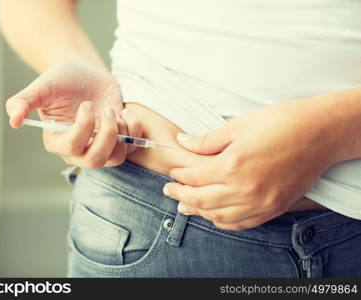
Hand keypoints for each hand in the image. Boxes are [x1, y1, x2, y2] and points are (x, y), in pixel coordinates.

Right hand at [5, 59, 141, 167]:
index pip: (71, 147)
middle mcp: (78, 149)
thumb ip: (23, 101)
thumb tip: (13, 121)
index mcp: (57, 140)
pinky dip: (134, 130)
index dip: (83, 128)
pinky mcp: (118, 140)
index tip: (87, 104)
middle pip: (94, 160)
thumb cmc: (62, 79)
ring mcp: (99, 146)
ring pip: (115, 158)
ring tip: (115, 112)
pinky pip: (131, 147)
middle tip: (107, 111)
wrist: (85, 73)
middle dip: (106, 136)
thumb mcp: (42, 86)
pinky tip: (124, 113)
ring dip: (121, 134)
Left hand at [163, 100, 335, 230]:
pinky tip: (213, 215)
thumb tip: (183, 142)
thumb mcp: (239, 125)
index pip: (194, 177)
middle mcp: (244, 189)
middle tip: (168, 191)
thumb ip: (207, 140)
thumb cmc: (281, 123)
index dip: (179, 175)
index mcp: (232, 165)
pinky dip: (222, 221)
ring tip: (185, 205)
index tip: (173, 172)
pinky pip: (241, 223)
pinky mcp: (273, 209)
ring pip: (218, 216)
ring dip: (198, 211)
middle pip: (201, 200)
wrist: (320, 133)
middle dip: (180, 195)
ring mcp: (260, 202)